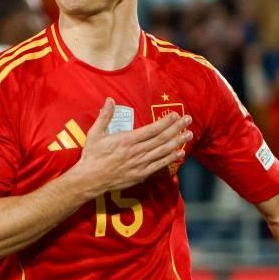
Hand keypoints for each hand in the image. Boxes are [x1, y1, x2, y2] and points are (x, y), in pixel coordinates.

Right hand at [72, 98, 191, 193]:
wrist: (90, 179)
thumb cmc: (92, 156)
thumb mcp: (95, 133)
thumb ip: (105, 116)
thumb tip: (109, 100)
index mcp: (127, 140)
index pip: (152, 129)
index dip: (166, 122)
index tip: (175, 115)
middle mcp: (137, 151)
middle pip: (162, 139)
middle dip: (177, 128)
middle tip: (188, 120)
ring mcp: (140, 164)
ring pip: (163, 151)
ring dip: (178, 142)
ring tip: (189, 134)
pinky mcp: (141, 174)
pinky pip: (159, 165)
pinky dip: (171, 158)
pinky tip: (180, 153)